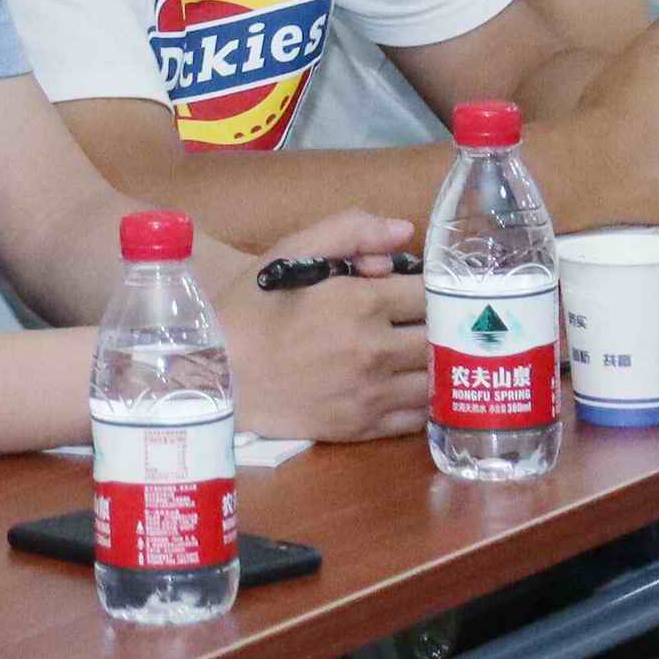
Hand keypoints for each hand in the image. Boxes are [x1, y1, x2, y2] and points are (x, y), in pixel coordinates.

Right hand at [222, 208, 427, 440]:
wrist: (218, 372)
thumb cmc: (253, 307)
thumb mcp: (291, 252)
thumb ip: (349, 231)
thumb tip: (405, 231)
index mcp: (360, 302)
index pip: (429, 292)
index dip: (432, 287)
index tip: (424, 288)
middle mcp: (374, 350)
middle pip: (440, 336)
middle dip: (441, 325)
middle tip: (431, 319)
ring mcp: (370, 394)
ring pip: (436, 379)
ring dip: (439, 364)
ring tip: (426, 353)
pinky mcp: (362, 427)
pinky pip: (417, 416)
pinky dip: (425, 401)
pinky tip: (413, 386)